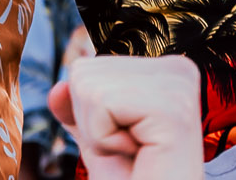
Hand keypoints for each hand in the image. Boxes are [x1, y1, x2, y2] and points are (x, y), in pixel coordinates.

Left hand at [50, 56, 203, 179]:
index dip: (93, 116)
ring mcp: (178, 85)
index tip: (128, 140)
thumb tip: (58, 88)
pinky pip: (102, 104)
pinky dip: (106, 140)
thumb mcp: (100, 141)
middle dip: (94, 123)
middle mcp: (177, 69)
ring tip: (138, 152)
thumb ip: (80, 111)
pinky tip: (140, 153)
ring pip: (90, 87)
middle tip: (132, 149)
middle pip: (85, 73)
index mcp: (164, 70)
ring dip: (100, 134)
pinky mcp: (171, 108)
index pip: (89, 67)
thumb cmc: (135, 179)